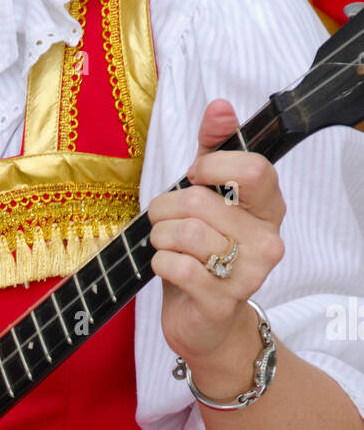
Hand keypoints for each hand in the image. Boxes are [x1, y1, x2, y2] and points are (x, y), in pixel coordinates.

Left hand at [146, 99, 285, 395]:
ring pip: (186, 234)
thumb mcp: (208, 197)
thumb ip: (214, 150)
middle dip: (165, 207)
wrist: (207, 323)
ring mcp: (249, 274)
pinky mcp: (222, 301)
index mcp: (269, 209)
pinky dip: (160, 263)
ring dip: (159, 237)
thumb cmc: (204, 254)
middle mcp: (268, 240)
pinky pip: (178, 267)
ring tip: (163, 245)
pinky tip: (166, 267)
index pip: (252, 169)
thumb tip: (219, 106)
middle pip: (202, 202)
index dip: (211, 166)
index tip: (192, 177)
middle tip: (162, 220)